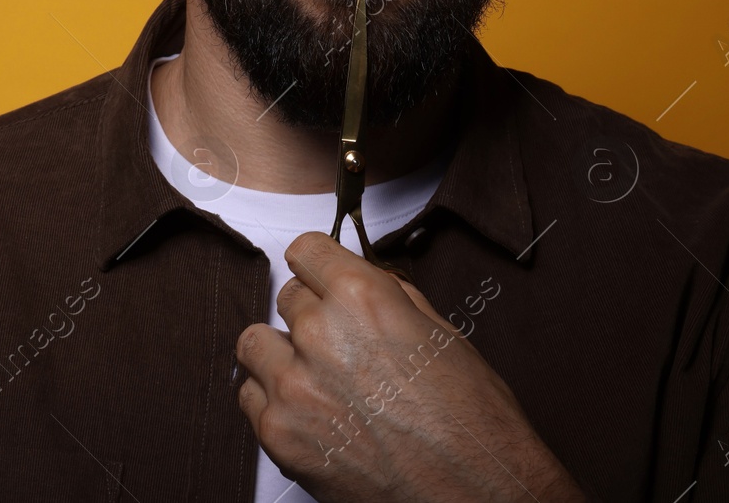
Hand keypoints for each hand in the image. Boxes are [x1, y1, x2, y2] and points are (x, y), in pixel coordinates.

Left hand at [234, 232, 587, 502]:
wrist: (478, 499)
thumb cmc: (475, 425)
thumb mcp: (445, 336)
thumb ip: (393, 298)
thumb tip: (367, 279)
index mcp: (362, 300)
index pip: (306, 250)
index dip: (318, 265)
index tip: (320, 275)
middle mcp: (320, 335)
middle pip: (285, 297)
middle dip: (310, 312)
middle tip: (338, 341)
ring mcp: (293, 386)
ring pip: (254, 343)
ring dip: (280, 353)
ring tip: (314, 375)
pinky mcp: (279, 434)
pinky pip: (250, 396)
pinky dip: (272, 399)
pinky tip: (308, 410)